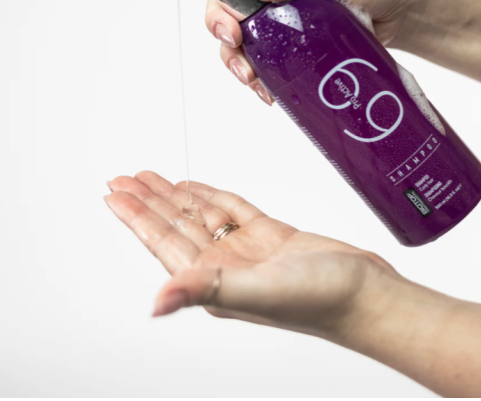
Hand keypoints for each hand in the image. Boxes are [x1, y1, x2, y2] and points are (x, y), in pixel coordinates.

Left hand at [104, 171, 400, 346]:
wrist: (367, 293)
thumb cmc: (321, 301)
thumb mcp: (257, 292)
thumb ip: (205, 290)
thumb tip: (155, 303)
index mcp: (214, 281)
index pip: (164, 242)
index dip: (137, 216)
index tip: (114, 195)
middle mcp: (225, 265)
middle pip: (176, 224)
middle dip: (148, 200)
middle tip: (123, 179)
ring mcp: (247, 249)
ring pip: (201, 215)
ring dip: (174, 195)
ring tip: (149, 177)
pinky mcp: (270, 235)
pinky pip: (231, 209)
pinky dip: (210, 195)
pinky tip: (195, 188)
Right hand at [177, 0, 425, 104]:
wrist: (406, 10)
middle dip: (218, 10)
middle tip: (233, 34)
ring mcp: (275, 0)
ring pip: (233, 21)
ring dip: (231, 48)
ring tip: (248, 73)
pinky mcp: (284, 31)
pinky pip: (255, 49)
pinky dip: (252, 68)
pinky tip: (263, 83)